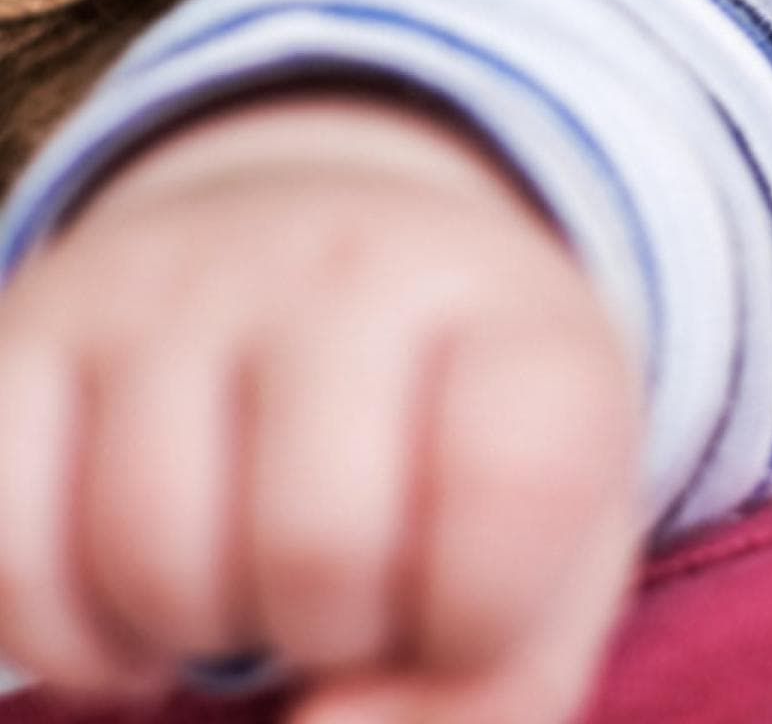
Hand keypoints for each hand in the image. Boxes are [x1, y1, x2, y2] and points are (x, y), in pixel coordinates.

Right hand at [0, 94, 641, 723]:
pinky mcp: (41, 321)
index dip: (476, 613)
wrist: (346, 273)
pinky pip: (11, 551)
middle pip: (317, 546)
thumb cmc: (457, 456)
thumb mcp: (547, 554)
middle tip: (345, 583)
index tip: (464, 591)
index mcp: (515, 313)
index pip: (516, 489)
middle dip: (328, 629)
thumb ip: (492, 691)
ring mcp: (187, 277)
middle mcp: (354, 261)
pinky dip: (70, 631)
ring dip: (193, 633)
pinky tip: (138, 587)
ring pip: (152, 554)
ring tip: (247, 573)